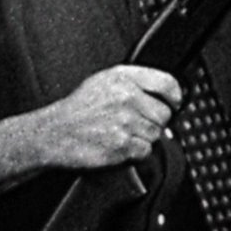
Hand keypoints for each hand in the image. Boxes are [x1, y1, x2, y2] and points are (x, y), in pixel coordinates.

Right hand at [37, 65, 181, 169]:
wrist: (54, 133)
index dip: (175, 96)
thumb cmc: (78, 109)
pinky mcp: (122, 144)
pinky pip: (145, 151)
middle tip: (136, 124)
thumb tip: (164, 95)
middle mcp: (126, 97)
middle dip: (154, 121)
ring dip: (143, 138)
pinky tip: (119, 145)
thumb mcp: (103, 81)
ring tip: (122, 133)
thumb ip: (134, 83)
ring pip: (156, 134)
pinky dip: (135, 153)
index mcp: (123, 77)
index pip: (167, 83)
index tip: (174, 103)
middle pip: (164, 114)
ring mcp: (125, 121)